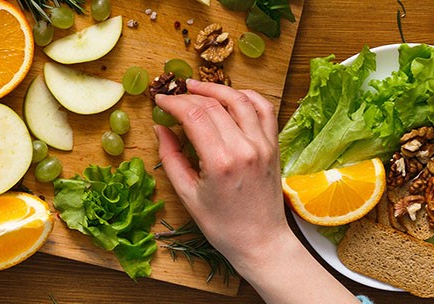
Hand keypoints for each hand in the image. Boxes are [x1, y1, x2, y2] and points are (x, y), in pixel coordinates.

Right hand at [153, 79, 282, 258]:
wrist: (260, 241)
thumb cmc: (222, 225)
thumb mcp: (187, 195)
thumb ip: (171, 157)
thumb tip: (160, 128)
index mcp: (221, 162)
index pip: (194, 115)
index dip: (174, 103)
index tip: (160, 100)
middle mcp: (245, 148)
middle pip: (214, 105)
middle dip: (189, 95)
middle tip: (173, 95)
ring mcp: (263, 145)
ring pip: (240, 100)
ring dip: (216, 89)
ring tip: (197, 87)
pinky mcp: (274, 146)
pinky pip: (263, 109)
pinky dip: (246, 97)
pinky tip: (230, 96)